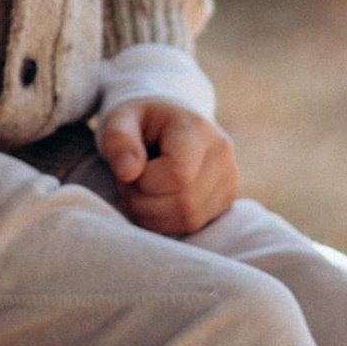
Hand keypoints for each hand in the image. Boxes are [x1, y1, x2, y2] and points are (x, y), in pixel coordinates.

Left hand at [94, 101, 238, 238]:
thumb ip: (117, 140)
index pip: (178, 175)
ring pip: (189, 219)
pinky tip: (154, 200)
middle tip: (128, 183)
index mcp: (197, 128)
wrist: (165, 124)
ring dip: (151, 214)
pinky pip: (193, 225)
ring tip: (140, 190)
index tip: (127, 169)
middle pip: (184, 202)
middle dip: (143, 201)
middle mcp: (221, 154)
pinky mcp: (226, 200)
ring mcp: (229, 179)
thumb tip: (128, 172)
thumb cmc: (139, 123)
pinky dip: (164, 221)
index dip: (144, 182)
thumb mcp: (119, 120)